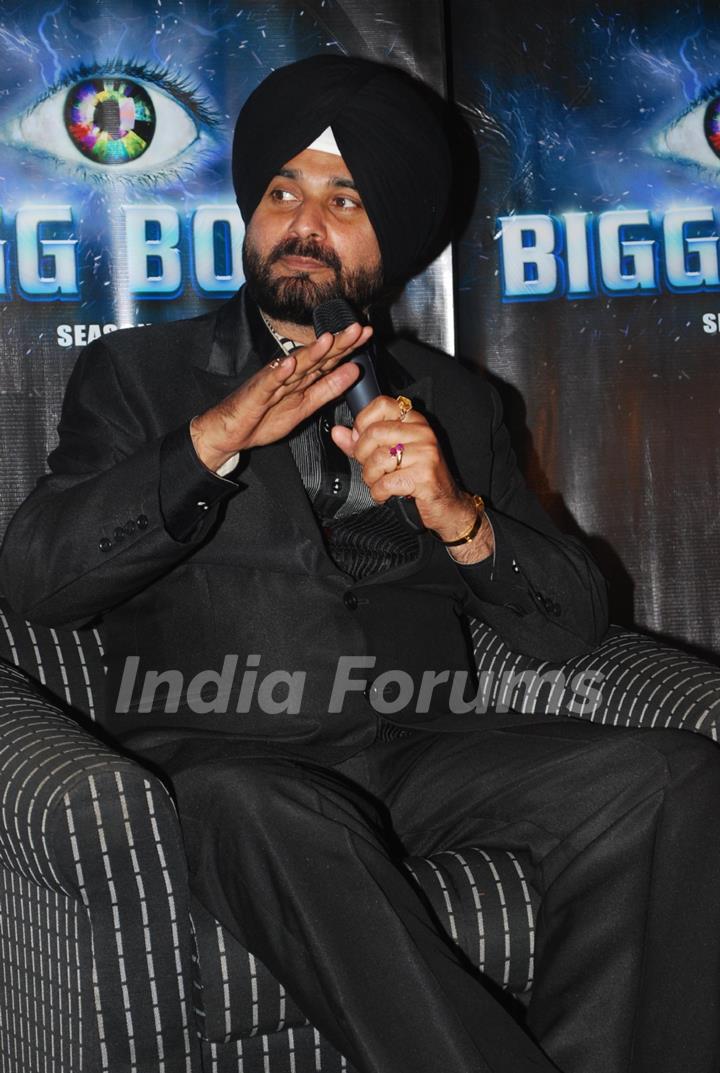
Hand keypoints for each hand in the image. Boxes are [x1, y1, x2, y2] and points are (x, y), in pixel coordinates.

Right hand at [190, 323, 371, 471]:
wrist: (231, 431)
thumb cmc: (264, 418)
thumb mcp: (306, 406)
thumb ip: (329, 389)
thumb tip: (353, 371)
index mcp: (303, 377)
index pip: (329, 359)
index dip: (349, 346)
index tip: (368, 334)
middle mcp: (290, 374)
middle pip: (317, 356)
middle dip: (337, 342)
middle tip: (357, 328)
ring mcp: (273, 381)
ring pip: (295, 365)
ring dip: (312, 352)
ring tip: (329, 340)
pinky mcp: (257, 392)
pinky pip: (269, 382)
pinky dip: (279, 373)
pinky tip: (290, 364)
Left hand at [331, 395, 493, 562]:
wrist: (447, 505)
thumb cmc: (418, 478)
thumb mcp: (390, 455)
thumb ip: (362, 443)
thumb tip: (338, 433)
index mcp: (414, 421)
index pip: (382, 404)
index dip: (363, 422)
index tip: (361, 440)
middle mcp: (422, 433)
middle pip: (374, 433)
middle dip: (362, 455)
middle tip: (370, 468)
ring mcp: (426, 453)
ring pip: (378, 458)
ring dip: (370, 477)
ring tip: (379, 483)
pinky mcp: (424, 476)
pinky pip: (385, 482)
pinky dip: (378, 493)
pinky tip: (385, 494)